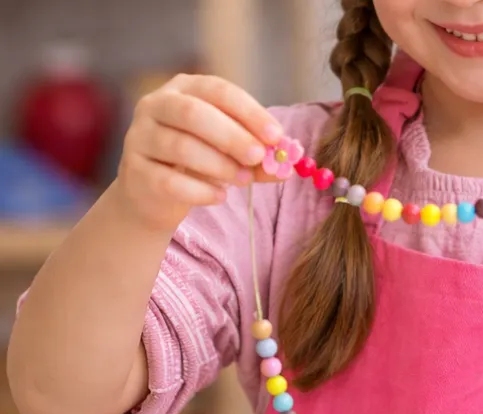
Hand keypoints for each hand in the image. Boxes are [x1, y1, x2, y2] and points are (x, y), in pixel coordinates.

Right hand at [115, 74, 284, 230]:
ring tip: (243, 180)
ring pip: (180, 147)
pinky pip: (169, 181)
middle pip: (193, 114)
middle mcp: (155, 106)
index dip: (248, 111)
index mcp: (183, 89)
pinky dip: (200, 191)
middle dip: (232, 136)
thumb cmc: (199, 164)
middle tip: (258, 156)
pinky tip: (220, 196)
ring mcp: (139, 138)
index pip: (217, 90)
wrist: (154, 196)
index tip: (276, 135)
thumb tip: (290, 164)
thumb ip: (257, 155)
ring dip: (219, 165)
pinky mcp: (134, 172)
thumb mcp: (231, 153)